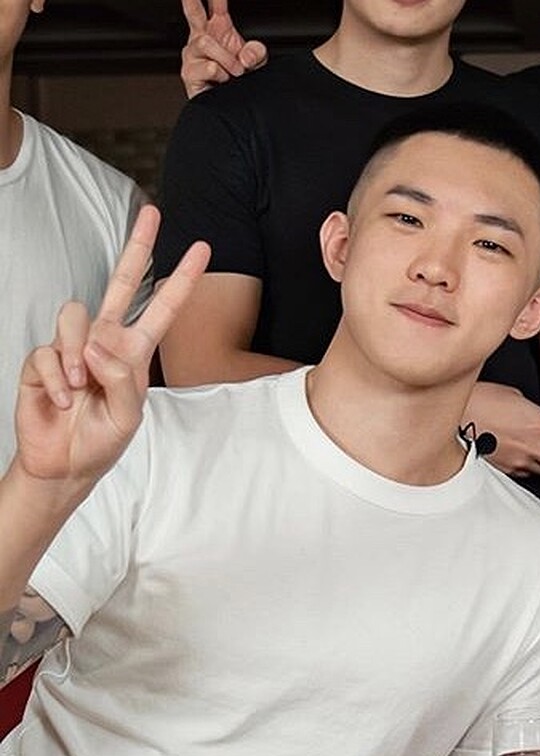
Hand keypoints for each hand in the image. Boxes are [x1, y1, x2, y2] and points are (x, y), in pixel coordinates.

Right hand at [15, 206, 209, 486]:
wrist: (65, 463)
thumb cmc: (103, 439)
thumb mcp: (128, 414)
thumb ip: (120, 378)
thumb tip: (96, 344)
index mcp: (134, 351)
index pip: (161, 308)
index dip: (181, 279)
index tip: (202, 249)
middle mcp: (104, 340)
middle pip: (119, 282)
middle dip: (137, 247)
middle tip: (154, 213)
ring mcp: (72, 346)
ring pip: (74, 316)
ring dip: (78, 358)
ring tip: (80, 387)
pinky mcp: (43, 357)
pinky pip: (49, 353)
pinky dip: (58, 381)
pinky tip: (63, 401)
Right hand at [181, 0, 266, 98]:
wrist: (232, 108)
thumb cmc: (240, 82)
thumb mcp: (257, 64)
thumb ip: (256, 53)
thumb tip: (245, 55)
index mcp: (217, 30)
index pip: (216, 5)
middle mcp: (201, 39)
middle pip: (192, 12)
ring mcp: (193, 55)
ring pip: (205, 42)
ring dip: (226, 58)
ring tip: (236, 72)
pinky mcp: (190, 73)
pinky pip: (208, 66)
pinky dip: (222, 74)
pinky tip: (223, 81)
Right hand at [465, 381, 539, 508]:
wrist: (453, 416)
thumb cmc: (484, 399)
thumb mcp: (516, 399)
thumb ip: (534, 417)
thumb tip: (538, 432)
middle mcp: (535, 447)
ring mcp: (520, 461)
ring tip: (528, 447)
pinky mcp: (505, 469)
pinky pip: (522, 470)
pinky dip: (523, 464)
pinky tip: (510, 451)